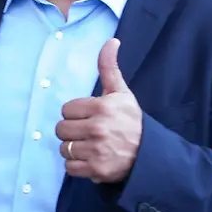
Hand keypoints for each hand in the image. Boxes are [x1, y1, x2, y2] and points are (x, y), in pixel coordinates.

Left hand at [55, 38, 142, 182]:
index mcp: (101, 107)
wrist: (150, 153)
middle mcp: (98, 129)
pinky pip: (69, 168)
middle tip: (88, 133)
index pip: (66, 110)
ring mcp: (96, 151)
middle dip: (72, 131)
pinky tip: (90, 159)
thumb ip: (109, 67)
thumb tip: (111, 41)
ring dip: (74, 149)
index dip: (76, 114)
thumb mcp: (121, 92)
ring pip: (64, 148)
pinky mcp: (96, 170)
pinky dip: (77, 166)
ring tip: (90, 146)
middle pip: (61, 129)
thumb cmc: (132, 121)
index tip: (90, 117)